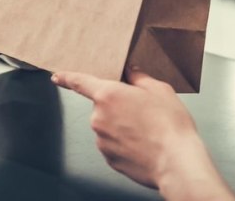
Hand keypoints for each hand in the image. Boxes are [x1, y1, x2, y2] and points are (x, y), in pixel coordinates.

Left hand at [52, 68, 233, 199]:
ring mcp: (102, 140)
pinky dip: (124, 143)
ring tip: (147, 131)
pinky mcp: (109, 158)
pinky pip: (113, 145)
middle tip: (142, 112)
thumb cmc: (170, 125)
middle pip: (102, 106)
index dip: (67, 77)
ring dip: (121, 126)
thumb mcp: (158, 90)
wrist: (177, 162)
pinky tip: (143, 144)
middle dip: (118, 107)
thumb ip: (139, 78)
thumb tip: (131, 72)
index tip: (57, 76)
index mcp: (108, 95)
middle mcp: (99, 118)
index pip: (80, 82)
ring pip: (108, 127)